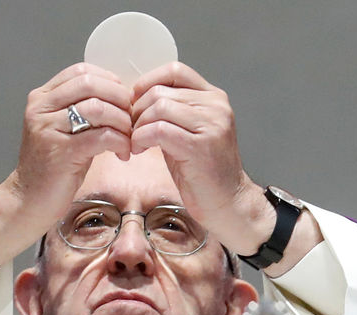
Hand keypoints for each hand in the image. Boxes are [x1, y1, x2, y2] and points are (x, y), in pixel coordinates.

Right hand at [0, 63, 132, 267]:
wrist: (29, 201)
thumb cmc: (54, 168)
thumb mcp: (65, 130)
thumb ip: (84, 110)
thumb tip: (121, 98)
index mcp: (43, 97)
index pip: (82, 71)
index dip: (110, 81)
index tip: (124, 101)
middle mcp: (42, 107)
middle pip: (91, 84)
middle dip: (120, 100)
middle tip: (132, 119)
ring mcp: (48, 128)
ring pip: (98, 108)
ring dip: (122, 122)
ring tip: (129, 139)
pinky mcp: (60, 152)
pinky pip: (100, 136)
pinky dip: (119, 142)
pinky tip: (123, 154)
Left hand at [131, 62, 273, 254]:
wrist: (228, 202)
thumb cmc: (203, 172)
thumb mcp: (187, 133)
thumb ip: (171, 112)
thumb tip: (135, 99)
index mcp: (213, 98)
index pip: (174, 70)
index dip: (147, 83)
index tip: (133, 104)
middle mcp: (216, 106)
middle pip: (161, 91)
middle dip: (136, 110)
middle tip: (129, 130)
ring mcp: (211, 124)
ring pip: (158, 107)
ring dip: (138, 126)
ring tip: (134, 142)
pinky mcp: (200, 146)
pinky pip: (159, 130)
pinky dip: (141, 138)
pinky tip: (139, 150)